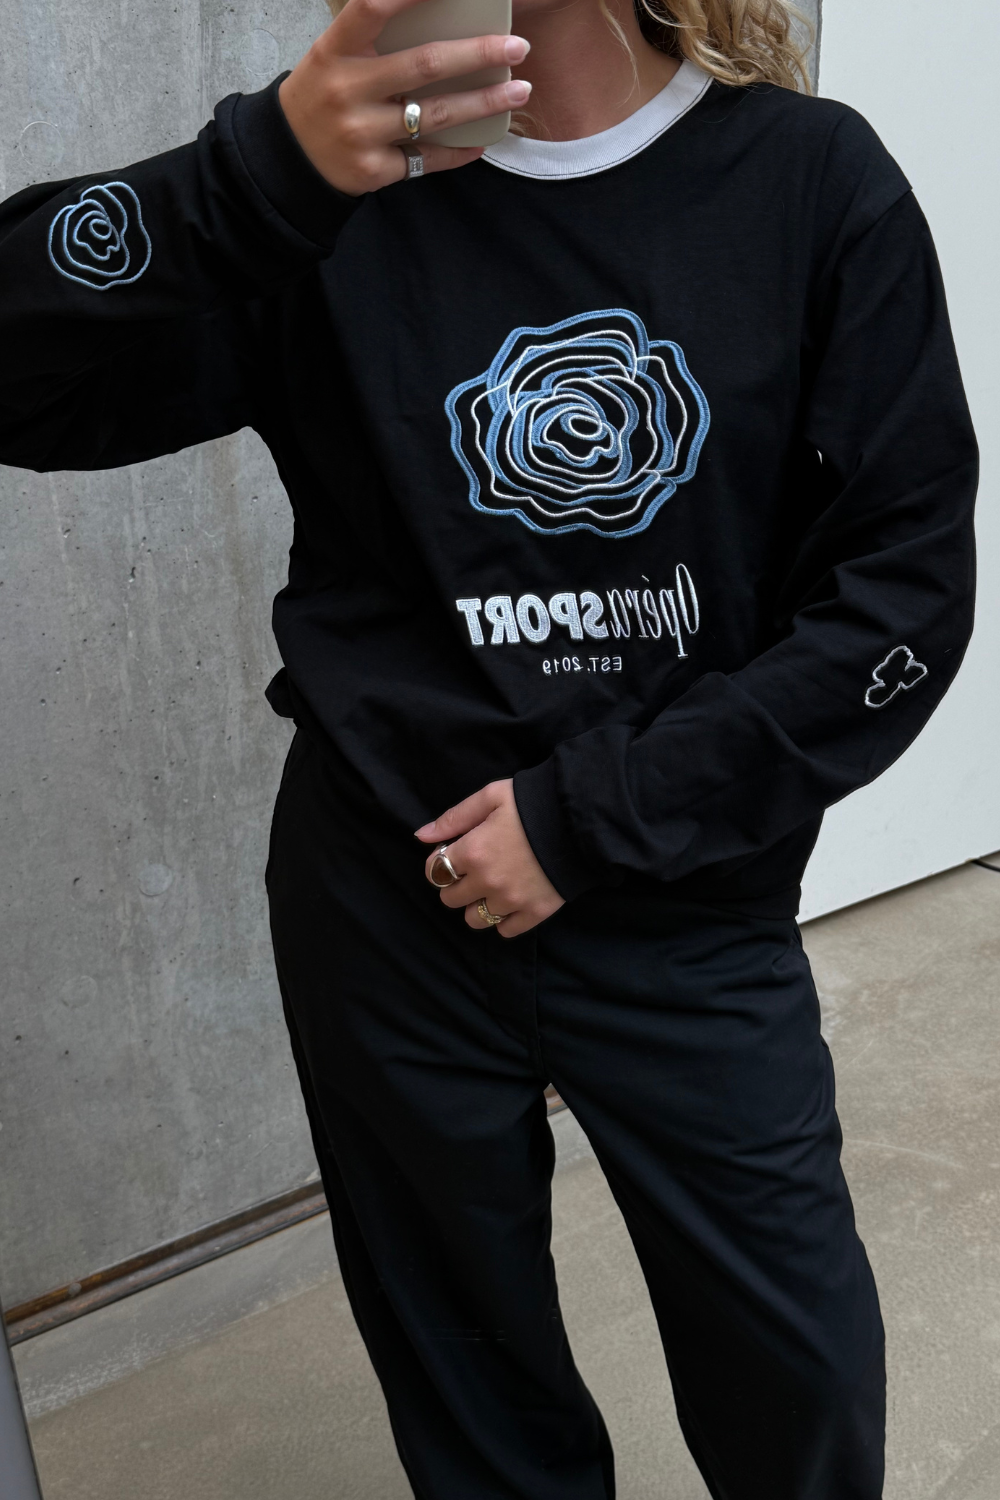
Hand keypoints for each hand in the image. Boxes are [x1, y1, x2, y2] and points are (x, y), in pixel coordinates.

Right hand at [278, 0, 530, 196]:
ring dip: (485, 103)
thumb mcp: (333, 56)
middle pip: (425, 65)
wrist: (288, 159)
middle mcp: (347, 90)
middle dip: (478, 54)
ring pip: (436, 116)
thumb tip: (440, 17)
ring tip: (519, 91)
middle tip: (517, 48)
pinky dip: (459, 151)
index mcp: (335, 51)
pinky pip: (427, 160)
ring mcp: (361, 133)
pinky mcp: (373, 170)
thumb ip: (374, 37)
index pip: (374, 8)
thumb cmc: (323, 95)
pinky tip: (483, 140)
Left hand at [416, 780, 564, 937]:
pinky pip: (506, 931)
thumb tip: (421, 835)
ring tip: (491, 889)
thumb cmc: (532, 802)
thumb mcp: (490, 797)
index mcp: (472, 852)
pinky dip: (503, 920)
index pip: (434, 872)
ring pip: (474, 920)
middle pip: (450, 899)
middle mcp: (487, 882)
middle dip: (456, 885)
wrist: (580, 820)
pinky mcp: (535, 912)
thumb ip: (453, 818)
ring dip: (476, 906)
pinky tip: (510, 903)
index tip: (453, 855)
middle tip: (473, 871)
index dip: (439, 863)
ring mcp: (511, 901)